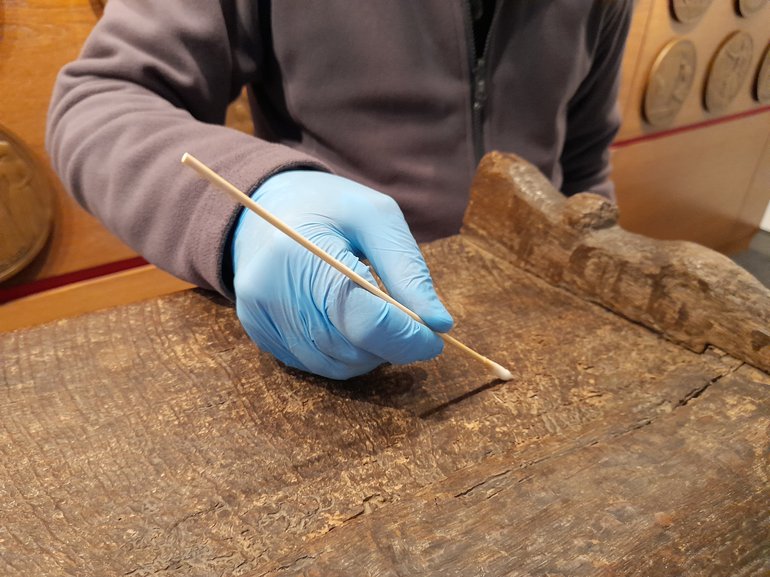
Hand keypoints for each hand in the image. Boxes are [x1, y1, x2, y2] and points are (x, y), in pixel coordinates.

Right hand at [231, 170, 453, 379]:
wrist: (267, 207)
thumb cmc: (329, 206)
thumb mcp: (376, 218)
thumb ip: (408, 271)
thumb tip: (438, 324)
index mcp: (301, 255)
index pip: (363, 319)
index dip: (406, 337)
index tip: (435, 338)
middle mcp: (271, 293)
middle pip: (350, 348)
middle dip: (391, 344)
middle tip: (411, 324)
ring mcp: (260, 318)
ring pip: (335, 365)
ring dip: (369, 353)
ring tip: (380, 319)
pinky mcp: (259, 334)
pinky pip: (316, 365)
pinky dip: (345, 354)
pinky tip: (350, 324)